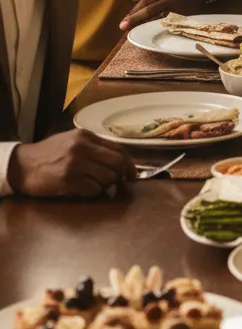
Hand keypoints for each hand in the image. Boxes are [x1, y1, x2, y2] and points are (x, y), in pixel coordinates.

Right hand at [7, 130, 136, 197]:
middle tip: (119, 182)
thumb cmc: (49, 154)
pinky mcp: (68, 180)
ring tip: (92, 184)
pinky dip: (92, 193)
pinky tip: (82, 189)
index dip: (129, 164)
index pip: (118, 149)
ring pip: (107, 178)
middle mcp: (82, 147)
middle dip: (121, 175)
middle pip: (117, 163)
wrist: (23, 166)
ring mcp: (76, 163)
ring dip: (104, 185)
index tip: (131, 174)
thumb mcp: (72, 142)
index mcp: (86, 136)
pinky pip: (93, 190)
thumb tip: (120, 161)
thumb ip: (94, 147)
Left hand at [119, 0, 216, 31]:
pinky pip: (174, 20)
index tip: (122, 23)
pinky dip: (166, 24)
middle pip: (150, 10)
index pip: (145, 2)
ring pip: (162, 17)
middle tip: (123, 28)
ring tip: (138, 32)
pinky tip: (159, 30)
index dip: (133, 12)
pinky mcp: (190, 13)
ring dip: (150, 24)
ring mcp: (181, 6)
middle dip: (136, 19)